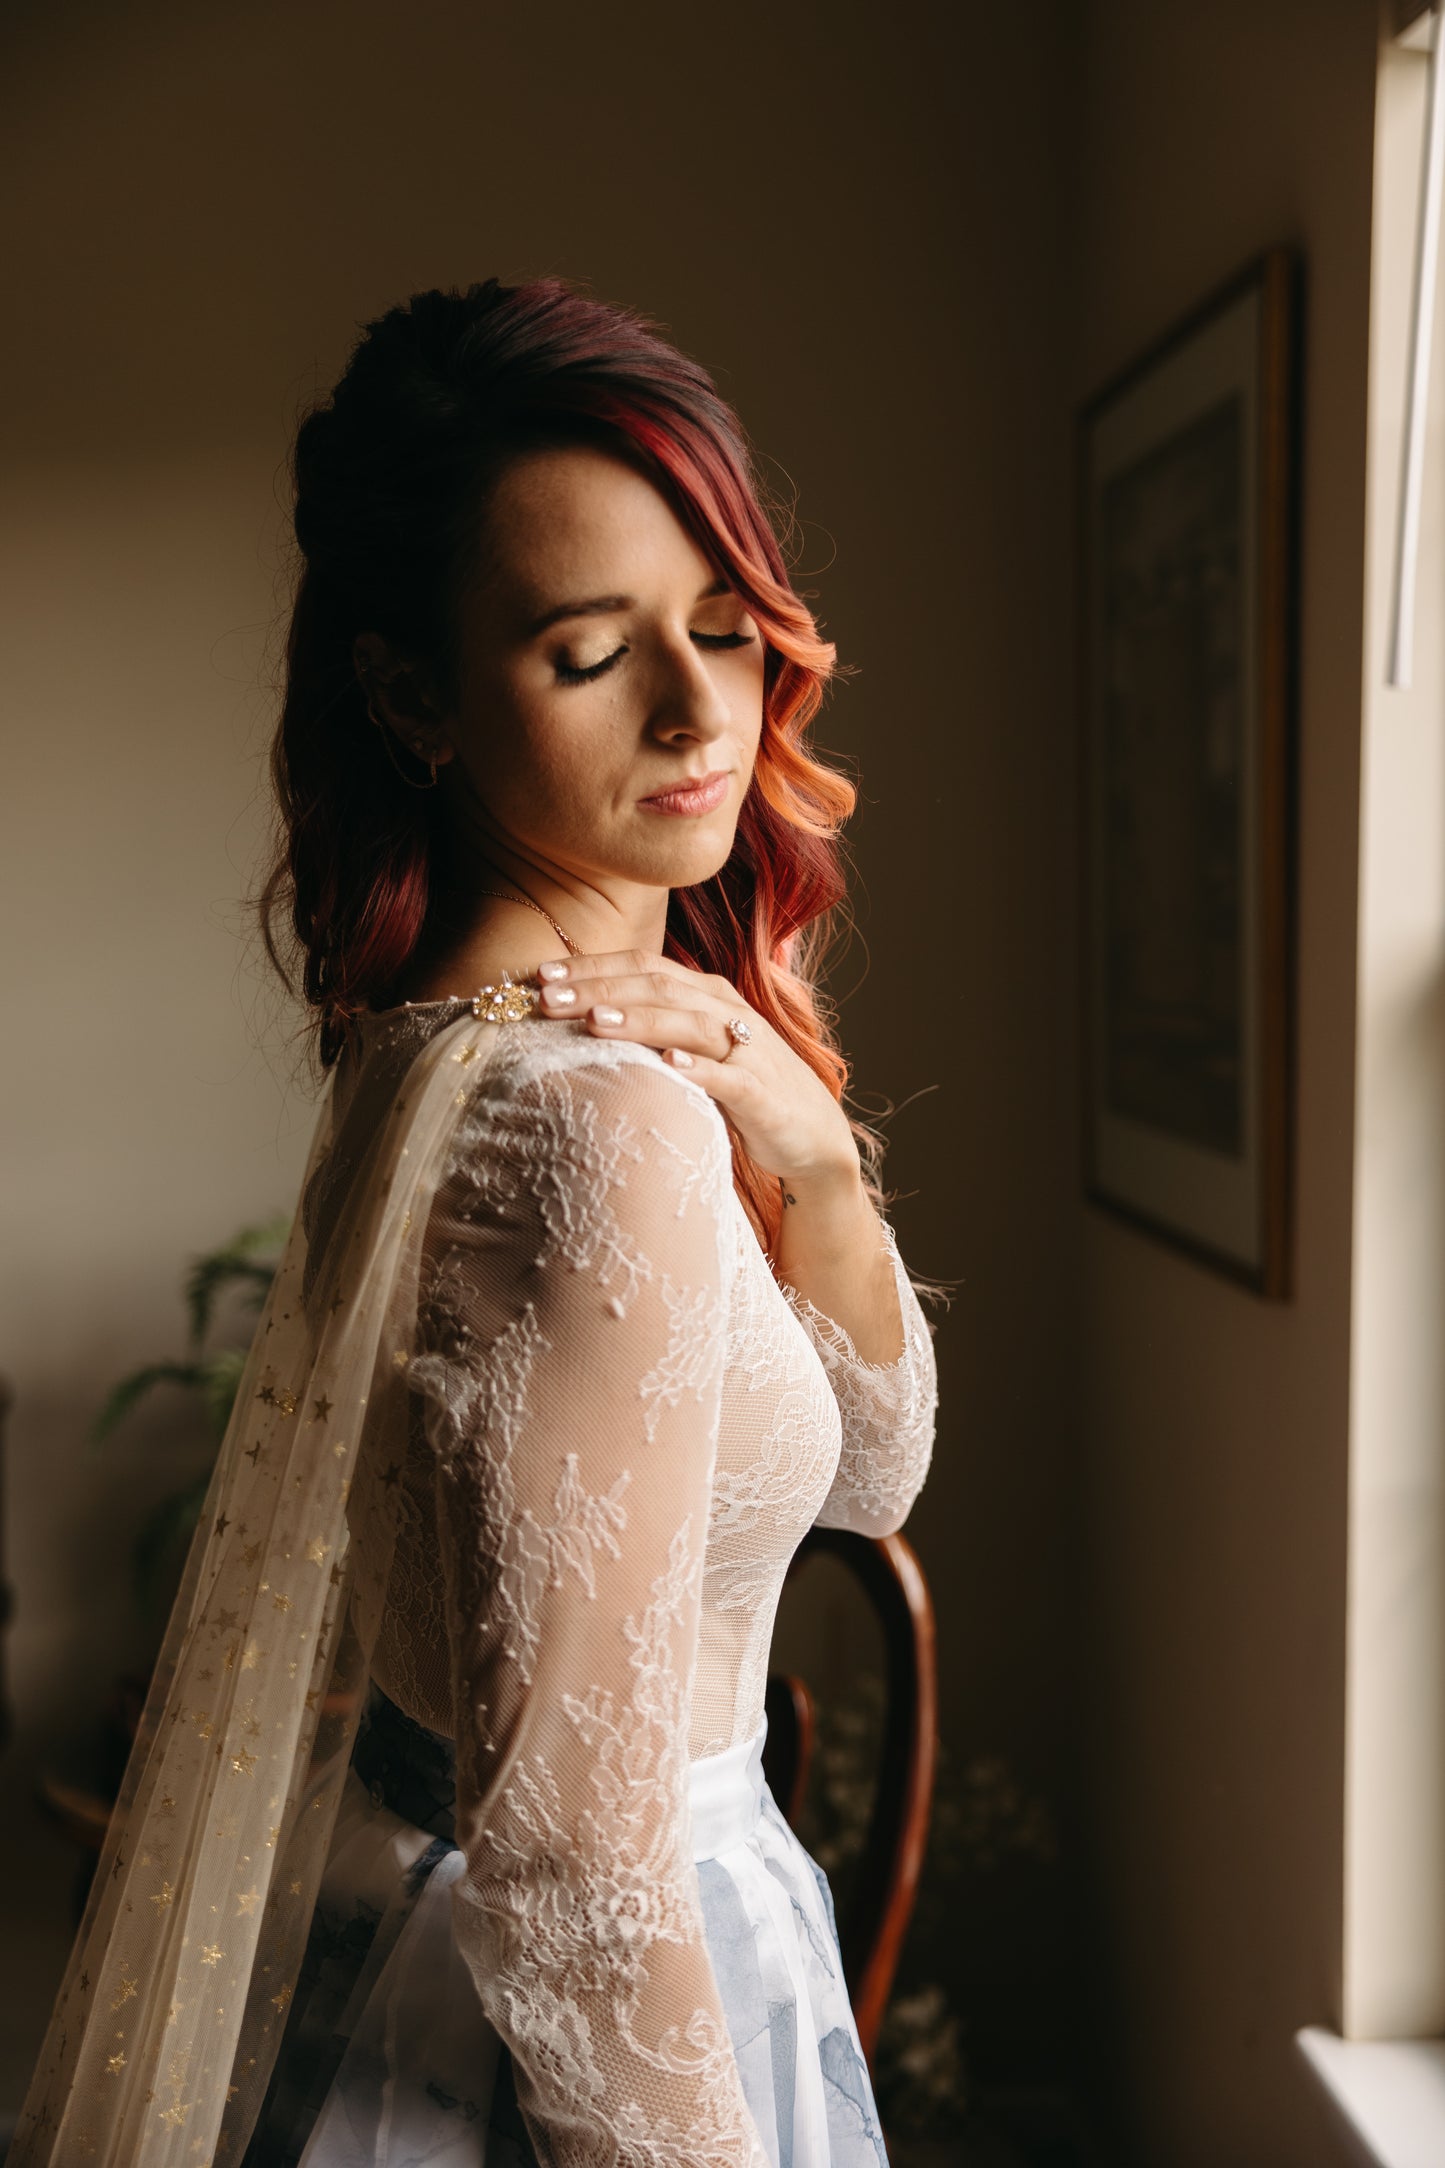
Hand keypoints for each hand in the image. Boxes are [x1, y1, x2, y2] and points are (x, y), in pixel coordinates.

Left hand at [532, 949, 859, 1193]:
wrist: (811, 1135)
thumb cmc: (739, 1089)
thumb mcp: (692, 1049)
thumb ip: (649, 1030)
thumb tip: (577, 1021)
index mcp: (706, 994)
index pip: (642, 965)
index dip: (591, 966)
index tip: (538, 976)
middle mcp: (727, 1011)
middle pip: (659, 985)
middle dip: (600, 988)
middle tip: (547, 997)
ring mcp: (747, 1048)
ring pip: (689, 1023)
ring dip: (641, 1019)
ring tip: (594, 1021)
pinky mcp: (761, 1091)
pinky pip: (727, 1076)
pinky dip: (697, 1067)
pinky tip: (667, 1064)